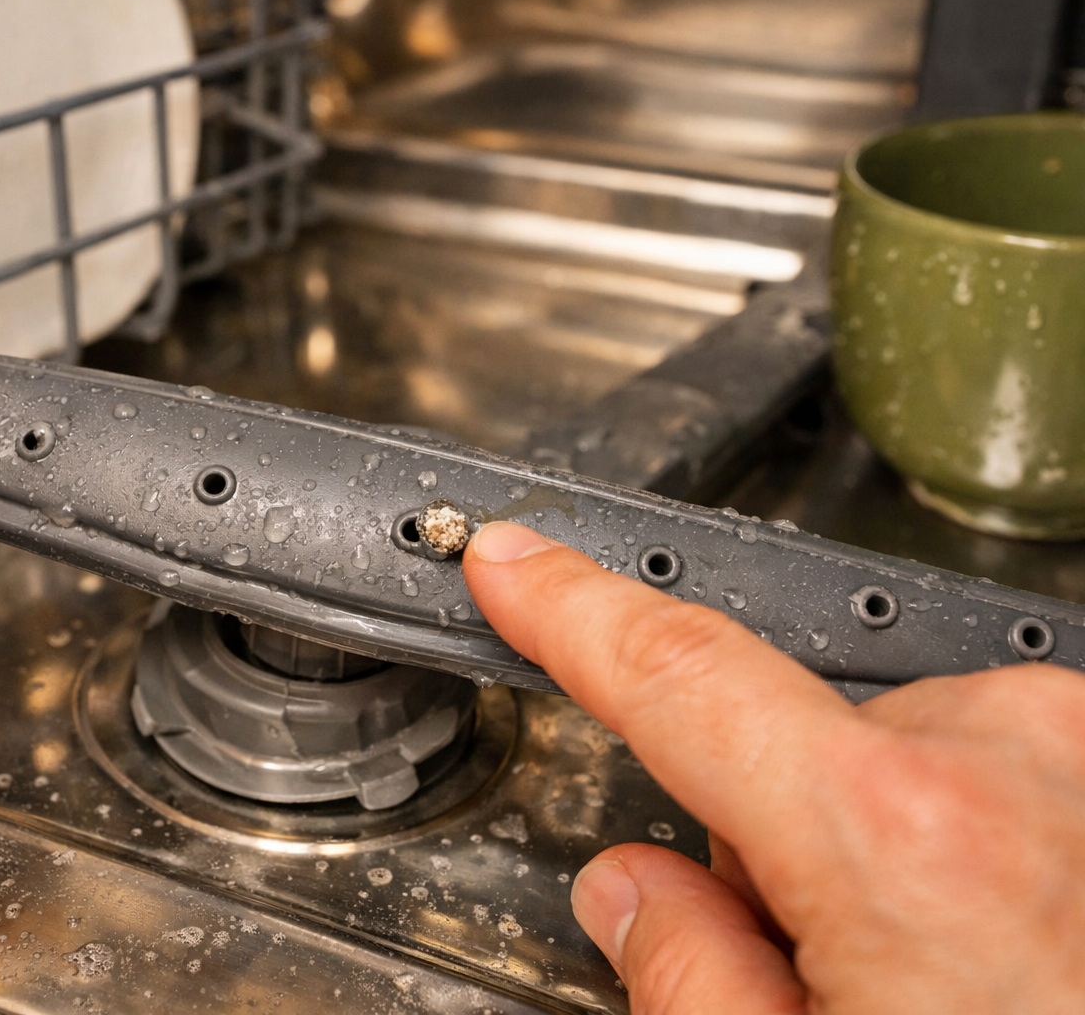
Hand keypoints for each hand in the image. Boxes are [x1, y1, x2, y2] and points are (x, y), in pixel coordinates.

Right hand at [465, 522, 1084, 1014]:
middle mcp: (1016, 766)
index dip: (573, 612)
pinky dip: (975, 846)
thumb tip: (632, 895)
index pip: (683, 678)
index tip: (516, 559)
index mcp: (901, 840)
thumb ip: (687, 981)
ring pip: (907, 761)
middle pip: (802, 748)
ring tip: (943, 983)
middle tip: (821, 972)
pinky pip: (1002, 777)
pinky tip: (1006, 956)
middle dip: (781, 837)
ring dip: (890, 849)